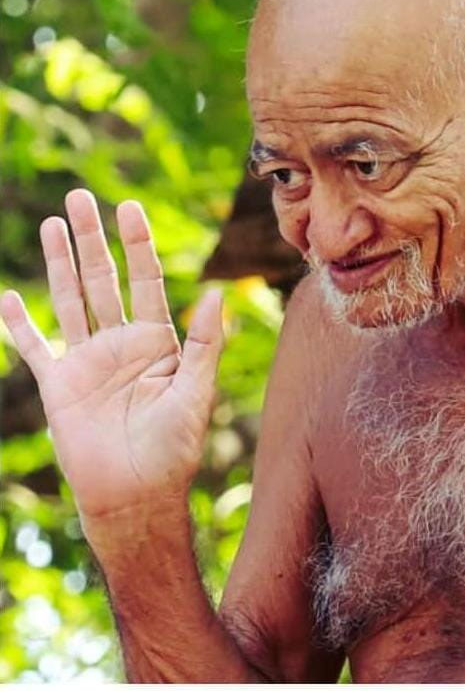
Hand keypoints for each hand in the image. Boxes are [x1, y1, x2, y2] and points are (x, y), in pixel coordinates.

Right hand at [0, 189, 222, 518]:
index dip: (137, 244)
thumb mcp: (196, 389)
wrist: (136, 494)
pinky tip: (8, 295)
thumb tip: (217, 290)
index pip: (146, 280)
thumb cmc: (175, 446)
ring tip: (52, 224)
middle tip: (80, 197)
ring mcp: (87, 361)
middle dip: (93, 239)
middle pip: (104, 279)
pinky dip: (19, 323)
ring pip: (70, 300)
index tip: (128, 206)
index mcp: (158, 340)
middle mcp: (121, 343)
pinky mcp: (58, 386)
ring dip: (60, 263)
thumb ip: (204, 340)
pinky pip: (34, 347)